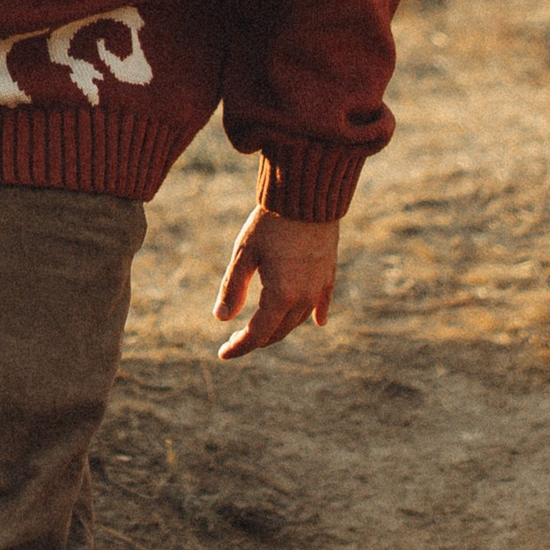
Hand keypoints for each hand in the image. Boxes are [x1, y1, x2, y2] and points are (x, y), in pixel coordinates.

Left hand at [212, 208, 338, 358]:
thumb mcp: (244, 254)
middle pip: (278, 331)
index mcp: (281, 296)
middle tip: (234, 340)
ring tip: (260, 328)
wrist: (308, 196)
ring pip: (297, 320)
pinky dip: (316, 314)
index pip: (258, 334)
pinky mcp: (328, 272)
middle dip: (256, 340)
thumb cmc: (271, 223)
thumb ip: (232, 288)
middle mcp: (304, 298)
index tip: (223, 353)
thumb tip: (221, 319)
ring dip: (278, 328)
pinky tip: (318, 323)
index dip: (239, 347)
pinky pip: (322, 302)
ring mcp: (319, 286)